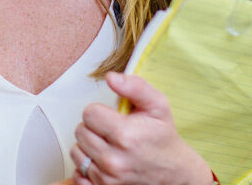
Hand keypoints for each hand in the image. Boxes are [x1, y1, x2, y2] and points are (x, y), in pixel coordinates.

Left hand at [69, 72, 211, 184]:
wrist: (174, 173)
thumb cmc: (163, 138)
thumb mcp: (157, 105)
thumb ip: (135, 86)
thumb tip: (111, 77)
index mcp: (125, 135)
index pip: (88, 113)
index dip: (100, 111)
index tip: (112, 117)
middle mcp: (114, 160)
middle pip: (80, 131)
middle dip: (94, 128)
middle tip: (112, 131)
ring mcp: (107, 178)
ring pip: (77, 151)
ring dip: (88, 147)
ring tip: (108, 145)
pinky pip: (78, 174)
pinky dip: (86, 167)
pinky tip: (102, 161)